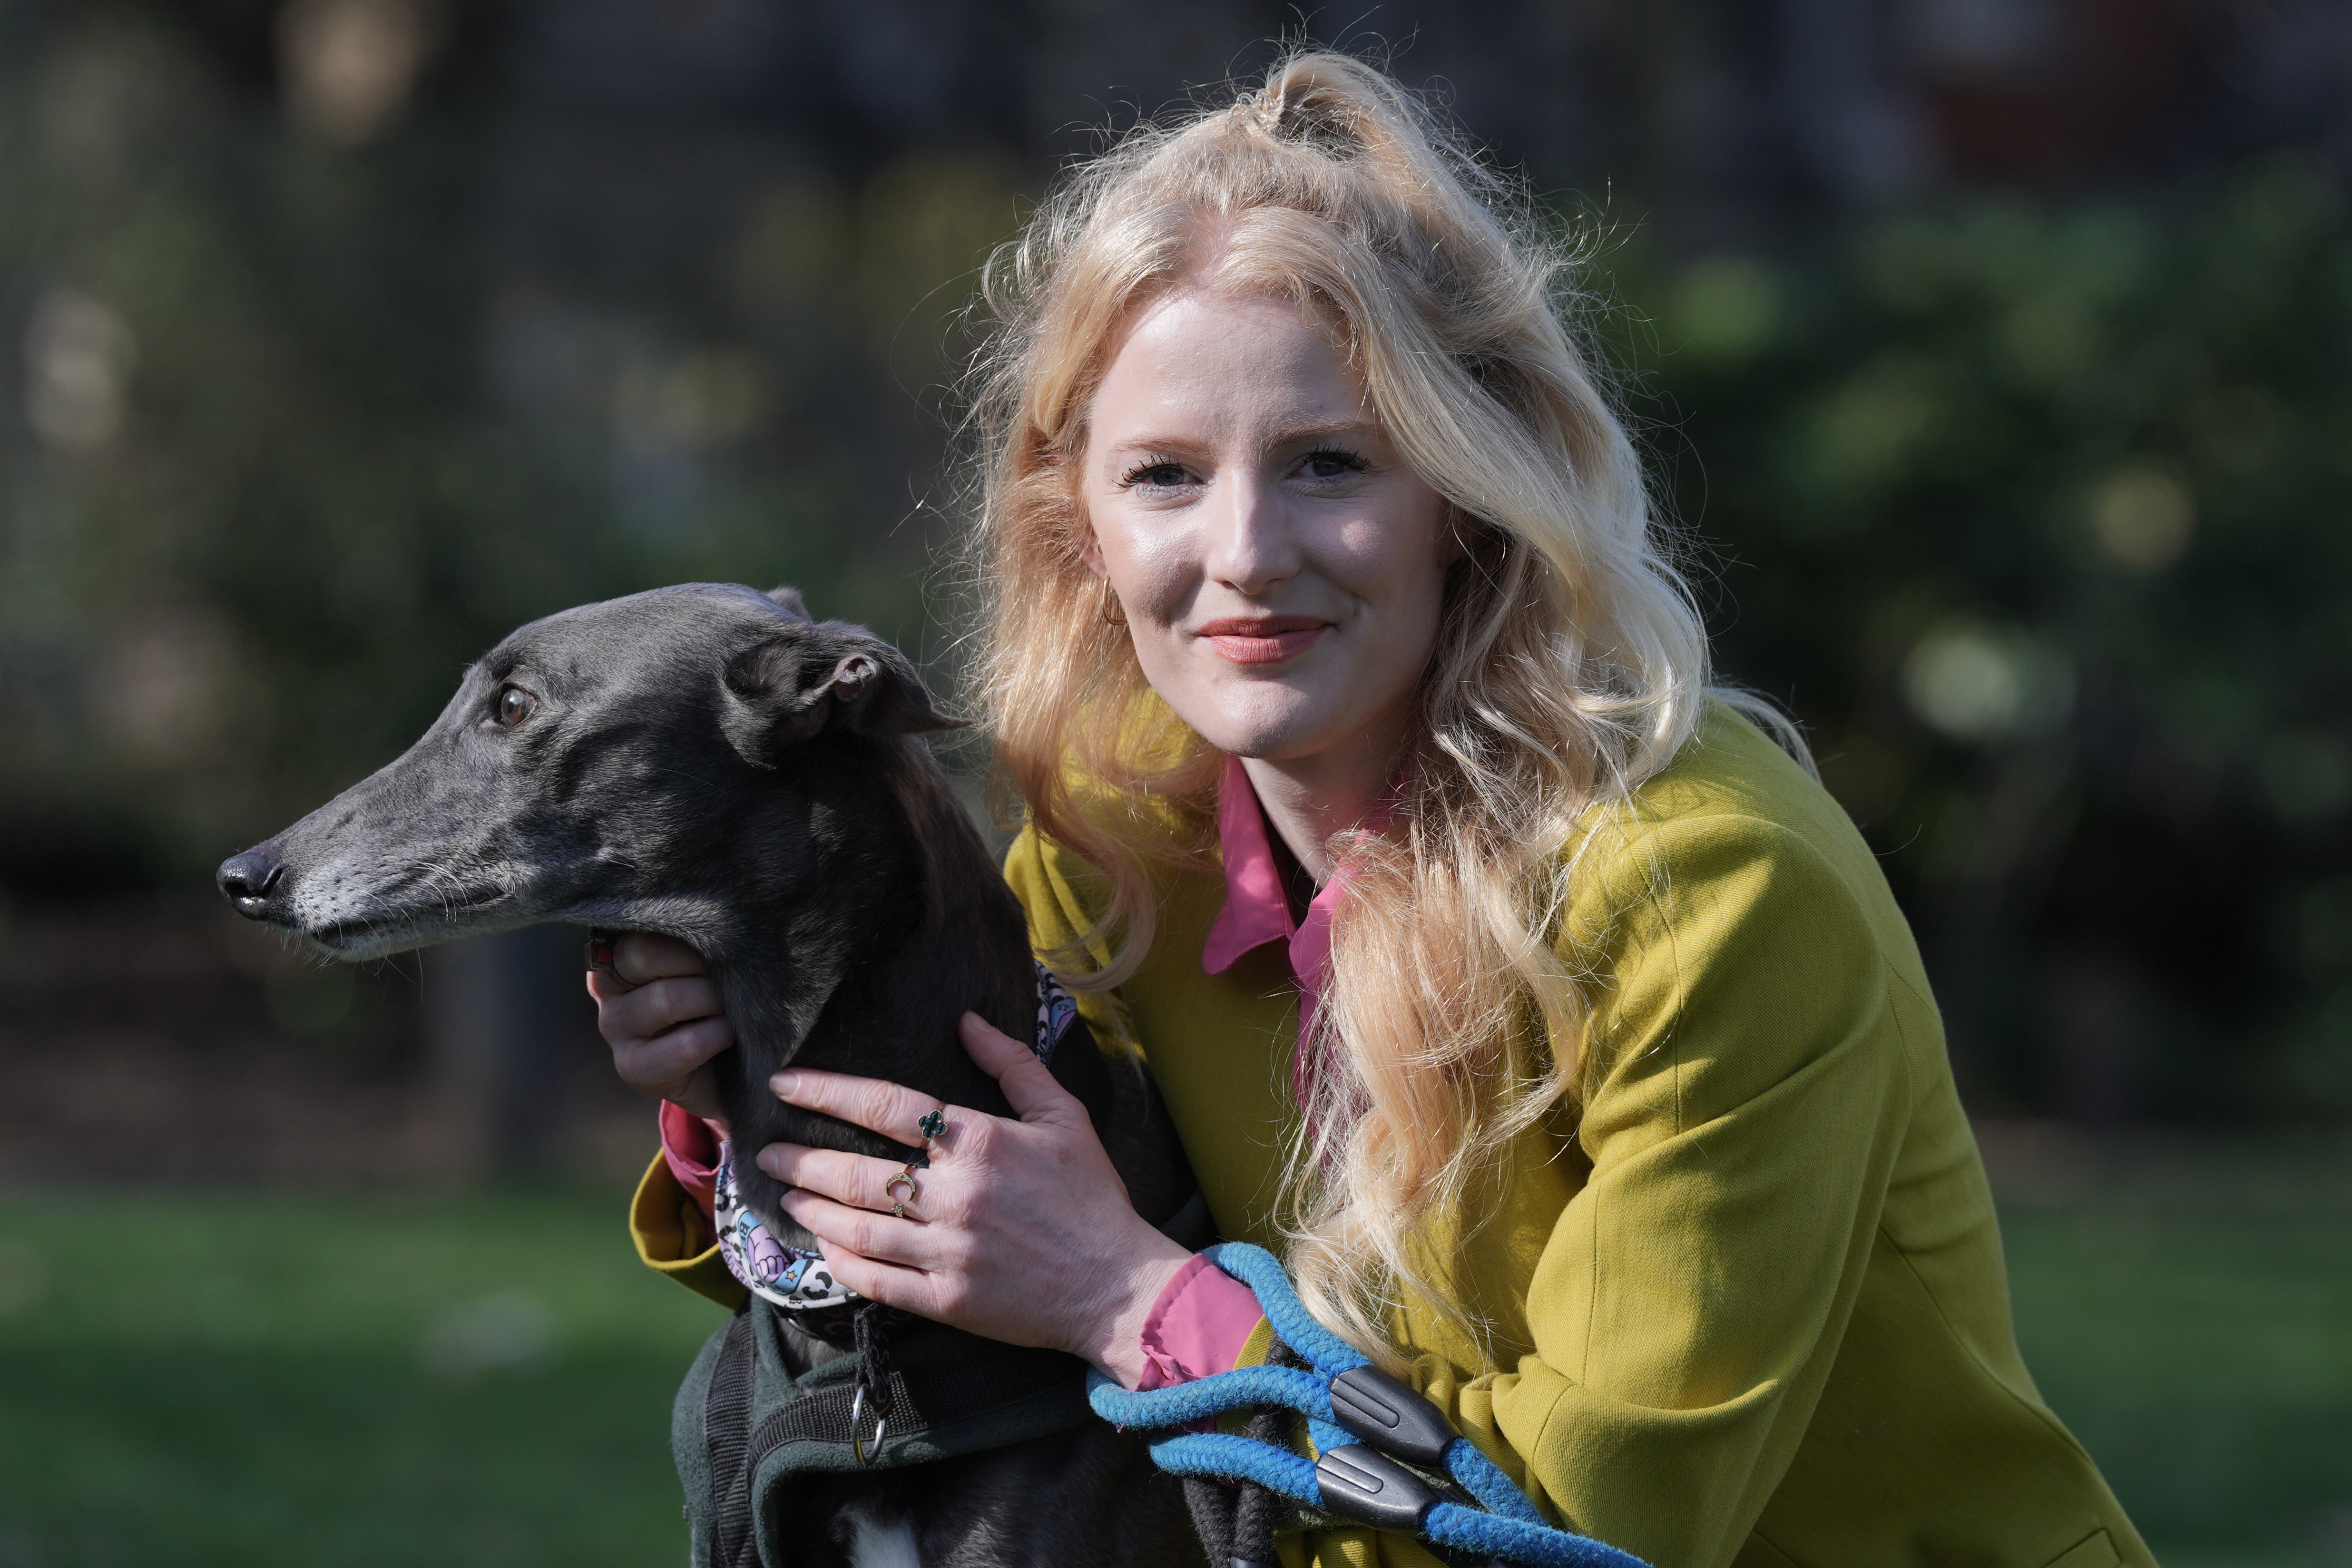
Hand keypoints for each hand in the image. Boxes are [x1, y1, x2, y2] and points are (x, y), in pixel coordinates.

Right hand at [586, 932, 733, 1126]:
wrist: (718, 1067)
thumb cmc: (710, 1000)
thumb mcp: (701, 961)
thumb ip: (695, 938)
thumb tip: (727, 914)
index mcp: (618, 950)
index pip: (640, 925)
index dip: (687, 928)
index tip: (723, 932)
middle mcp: (606, 986)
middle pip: (643, 955)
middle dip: (698, 960)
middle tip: (732, 970)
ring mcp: (614, 1028)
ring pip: (665, 998)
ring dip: (712, 998)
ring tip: (733, 1004)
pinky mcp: (634, 1068)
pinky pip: (686, 1044)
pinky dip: (718, 1034)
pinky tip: (730, 1033)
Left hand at [756, 1012, 1193, 1387]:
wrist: (1119, 1286)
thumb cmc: (1092, 1197)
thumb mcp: (1065, 1117)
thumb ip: (1013, 1065)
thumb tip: (966, 1022)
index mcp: (981, 1142)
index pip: (886, 1106)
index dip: (827, 1091)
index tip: (785, 1085)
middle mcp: (957, 1195)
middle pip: (856, 1172)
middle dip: (801, 1160)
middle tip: (766, 1152)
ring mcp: (948, 1251)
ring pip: (857, 1228)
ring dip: (812, 1210)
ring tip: (787, 1197)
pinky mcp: (947, 1300)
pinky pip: (877, 1281)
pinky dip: (842, 1263)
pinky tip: (825, 1248)